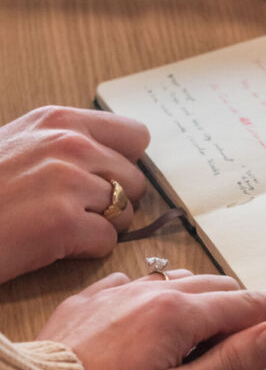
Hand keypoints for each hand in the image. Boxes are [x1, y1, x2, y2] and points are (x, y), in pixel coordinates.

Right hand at [0, 106, 148, 283]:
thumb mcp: (24, 143)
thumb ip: (73, 143)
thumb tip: (120, 158)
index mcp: (60, 120)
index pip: (137, 135)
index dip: (127, 162)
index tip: (110, 176)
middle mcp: (69, 144)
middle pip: (136, 180)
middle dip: (116, 199)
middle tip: (78, 208)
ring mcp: (67, 182)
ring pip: (127, 212)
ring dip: (103, 225)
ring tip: (63, 225)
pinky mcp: (62, 223)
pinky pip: (108, 241)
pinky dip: (88, 249)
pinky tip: (56, 243)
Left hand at [37, 269, 265, 369]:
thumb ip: (232, 360)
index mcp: (178, 314)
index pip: (246, 303)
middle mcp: (153, 291)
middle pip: (216, 288)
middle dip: (241, 304)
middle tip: (250, 327)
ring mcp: (122, 289)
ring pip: (181, 282)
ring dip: (202, 299)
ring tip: (201, 330)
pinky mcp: (96, 296)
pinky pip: (141, 283)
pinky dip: (161, 297)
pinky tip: (151, 316)